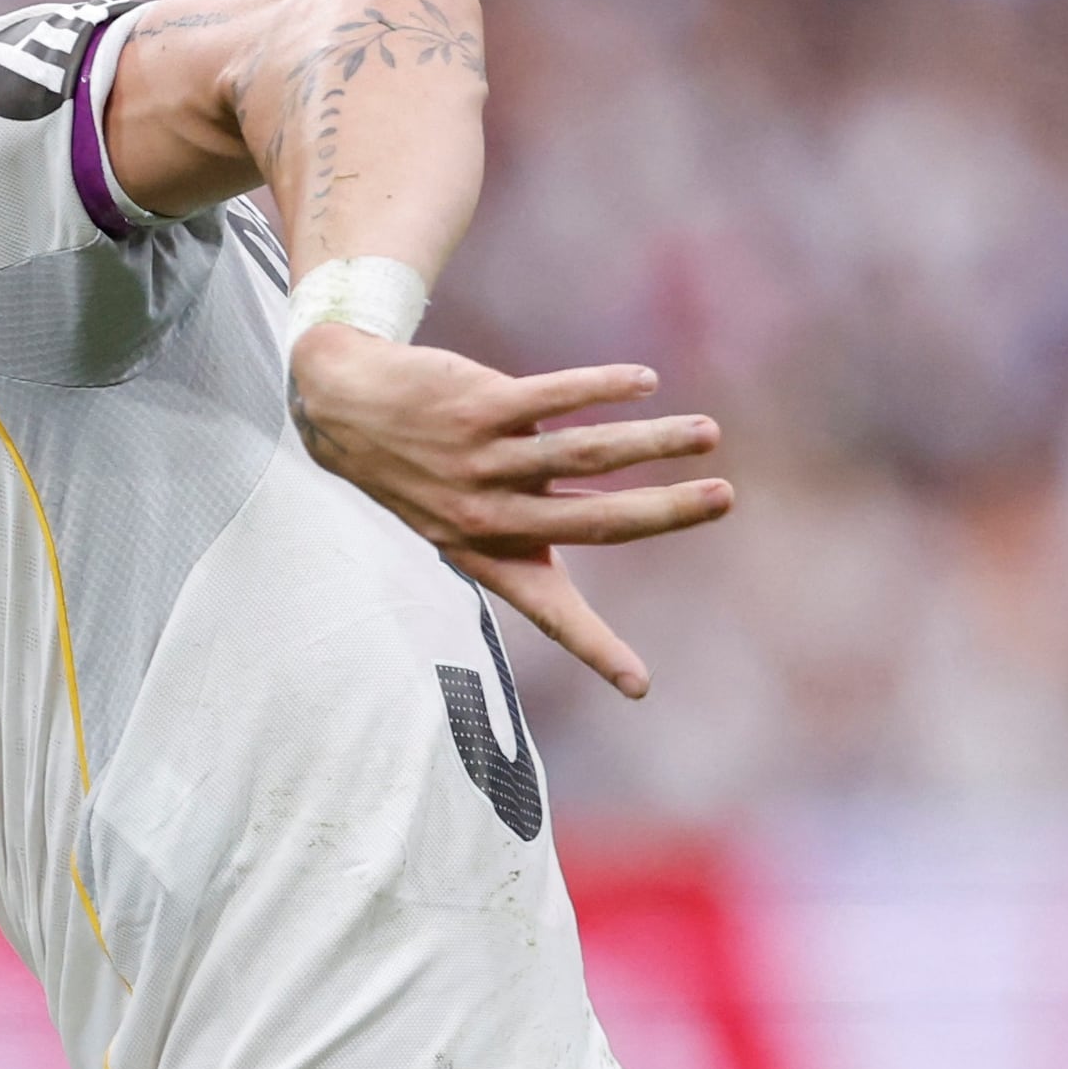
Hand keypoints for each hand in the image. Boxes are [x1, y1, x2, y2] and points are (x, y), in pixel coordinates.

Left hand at [286, 332, 732, 699]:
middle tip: (724, 499)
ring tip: (706, 433)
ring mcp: (483, 460)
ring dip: (652, 442)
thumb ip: (529, 529)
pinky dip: (602, 387)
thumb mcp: (461, 520)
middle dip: (665, 512)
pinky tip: (645, 383)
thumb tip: (614, 530)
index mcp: (490, 555)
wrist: (343, 409)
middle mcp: (489, 515)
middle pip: (593, 520)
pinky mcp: (478, 405)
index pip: (551, 611)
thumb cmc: (421, 471)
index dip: (596, 649)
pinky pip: (552, 396)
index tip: (639, 685)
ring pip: (582, 453)